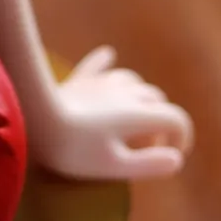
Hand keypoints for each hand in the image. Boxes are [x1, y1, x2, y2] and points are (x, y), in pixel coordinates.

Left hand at [26, 46, 193, 180]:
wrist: (37, 121)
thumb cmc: (77, 150)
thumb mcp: (116, 166)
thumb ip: (150, 164)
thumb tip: (176, 160)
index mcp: (139, 114)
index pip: (176, 119)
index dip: (182, 137)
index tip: (173, 154)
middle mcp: (126, 93)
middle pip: (157, 100)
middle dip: (161, 121)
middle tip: (147, 146)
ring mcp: (102, 83)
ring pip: (133, 81)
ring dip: (141, 98)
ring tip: (133, 119)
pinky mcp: (80, 81)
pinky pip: (98, 65)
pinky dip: (107, 62)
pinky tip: (108, 53)